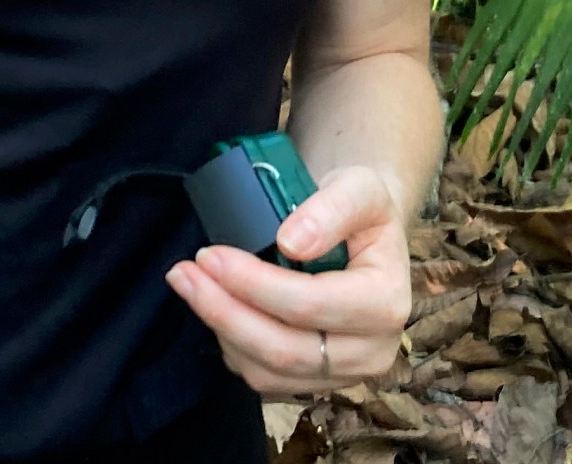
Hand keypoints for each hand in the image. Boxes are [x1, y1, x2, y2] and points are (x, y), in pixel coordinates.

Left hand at [165, 165, 411, 395]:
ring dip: (221, 330)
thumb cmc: (360, 211)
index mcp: (387, 302)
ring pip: (268, 371)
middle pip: (285, 348)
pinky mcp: (317, 383)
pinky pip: (263, 379)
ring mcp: (344, 374)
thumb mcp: (358, 187)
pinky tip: (218, 308)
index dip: (254, 284)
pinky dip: (231, 346)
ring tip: (190, 286)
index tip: (211, 254)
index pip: (311, 305)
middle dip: (225, 311)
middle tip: (184, 273)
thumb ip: (332, 208)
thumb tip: (291, 242)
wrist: (364, 238)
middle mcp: (373, 350)